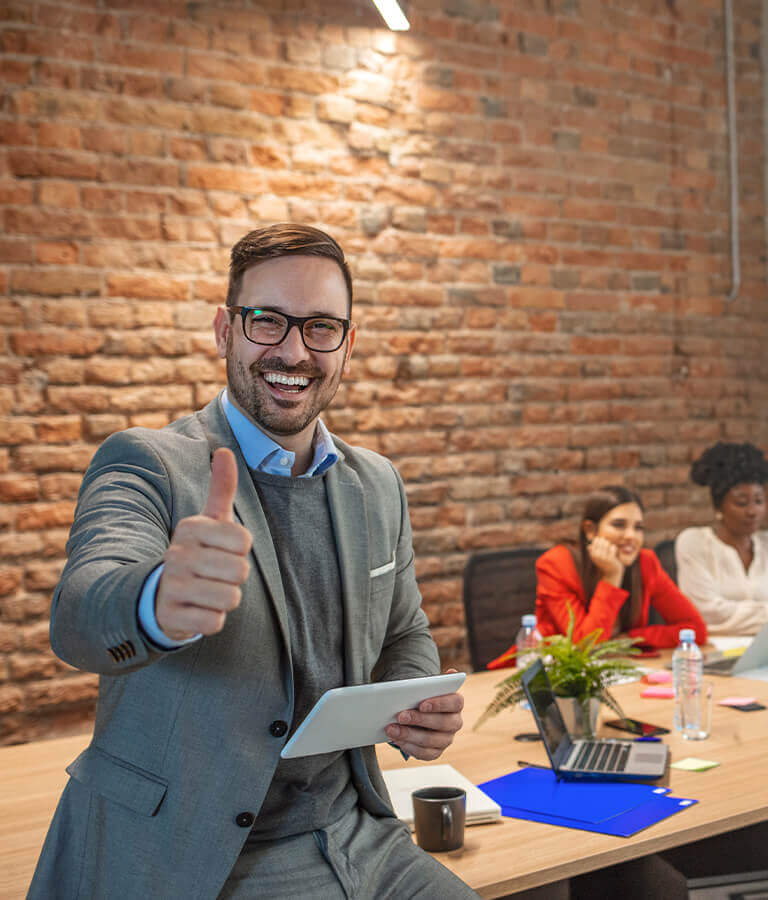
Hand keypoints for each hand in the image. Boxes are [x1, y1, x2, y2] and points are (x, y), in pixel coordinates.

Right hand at [156, 448, 252, 640]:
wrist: (156, 595)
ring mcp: (171, 585)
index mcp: (191, 528)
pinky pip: (214, 622)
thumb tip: (224, 450)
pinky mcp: (169, 616)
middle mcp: (178, 553)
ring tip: (206, 592)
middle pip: (240, 572)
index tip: (221, 551)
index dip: (240, 552)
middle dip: (234, 578)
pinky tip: (196, 610)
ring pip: (230, 598)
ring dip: (224, 600)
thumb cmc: (195, 553)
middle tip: (214, 576)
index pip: (244, 541)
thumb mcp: (208, 521)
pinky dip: (211, 620)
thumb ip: (221, 488)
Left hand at [384, 668, 464, 760]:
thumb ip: (435, 682)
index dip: (440, 704)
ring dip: (409, 734)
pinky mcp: (436, 752)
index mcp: (456, 703)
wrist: (418, 714)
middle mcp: (455, 722)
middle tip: (400, 715)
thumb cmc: (423, 698)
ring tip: (391, 728)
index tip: (422, 704)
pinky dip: (408, 746)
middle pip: (442, 723)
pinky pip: (424, 753)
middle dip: (419, 719)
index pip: (455, 703)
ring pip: (431, 740)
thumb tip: (452, 672)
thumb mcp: (426, 688)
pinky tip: (396, 739)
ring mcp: (446, 739)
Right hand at [587, 536, 623, 585]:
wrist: (612, 572)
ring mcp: (603, 557)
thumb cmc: (604, 563)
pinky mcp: (610, 558)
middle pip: (601, 541)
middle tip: (606, 544)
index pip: (595, 541)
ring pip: (607, 543)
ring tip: (610, 548)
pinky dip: (614, 548)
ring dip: (609, 545)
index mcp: (592, 554)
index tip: (600, 540)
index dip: (598, 540)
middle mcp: (596, 555)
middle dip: (604, 541)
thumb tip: (589, 546)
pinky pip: (613, 547)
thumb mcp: (597, 558)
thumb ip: (593, 551)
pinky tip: (614, 552)